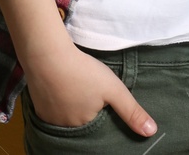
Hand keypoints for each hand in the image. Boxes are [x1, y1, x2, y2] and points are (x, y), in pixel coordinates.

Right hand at [24, 44, 155, 135]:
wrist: (47, 55)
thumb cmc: (83, 72)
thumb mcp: (114, 89)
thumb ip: (132, 111)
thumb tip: (151, 132)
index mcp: (84, 128)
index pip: (97, 130)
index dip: (101, 116)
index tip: (101, 103)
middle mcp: (64, 129)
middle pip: (80, 124)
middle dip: (86, 113)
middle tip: (87, 93)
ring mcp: (48, 119)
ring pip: (65, 118)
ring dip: (71, 108)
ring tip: (76, 89)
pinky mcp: (37, 108)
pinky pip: (51, 111)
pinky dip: (57, 103)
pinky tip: (62, 88)